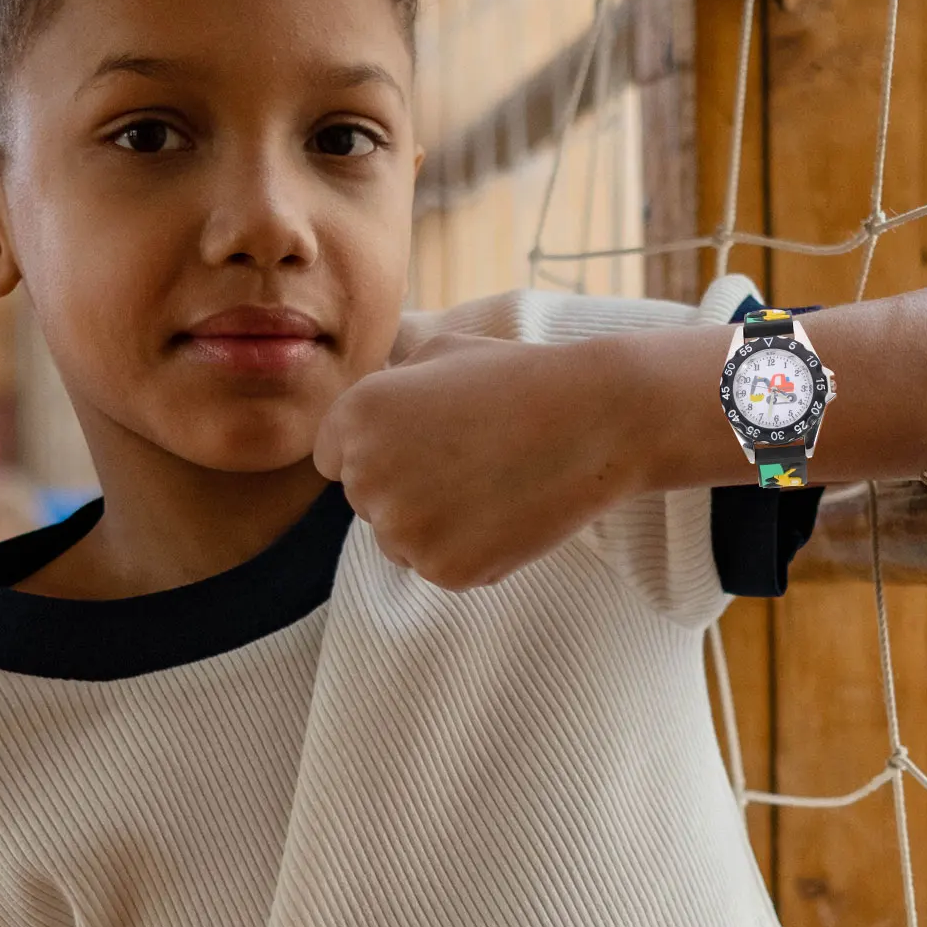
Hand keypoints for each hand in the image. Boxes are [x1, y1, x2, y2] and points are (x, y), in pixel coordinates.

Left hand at [313, 333, 646, 588]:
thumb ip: (386, 390)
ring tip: (492, 483)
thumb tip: (363, 421)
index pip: (331, 458)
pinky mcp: (443, 570)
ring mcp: (403, 530)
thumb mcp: (439, 356)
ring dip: (435, 523)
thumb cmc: (519, 380)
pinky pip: (440, 568)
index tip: (424, 441)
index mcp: (354, 417)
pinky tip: (507, 510)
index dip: (379, 450)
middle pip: (365, 502)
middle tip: (470, 460)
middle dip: (404, 487)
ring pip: (399, 541)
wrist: (594, 420)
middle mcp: (365, 476)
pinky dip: (471, 549)